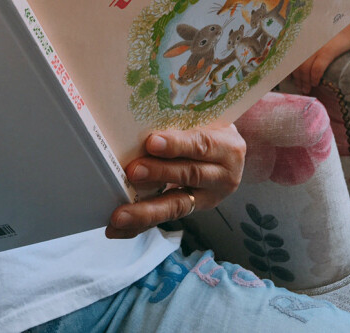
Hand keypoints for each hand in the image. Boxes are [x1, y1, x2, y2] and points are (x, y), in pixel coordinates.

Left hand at [106, 123, 245, 238]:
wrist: (229, 154)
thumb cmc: (211, 129)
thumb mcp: (208, 121)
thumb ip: (183, 125)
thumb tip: (142, 125)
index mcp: (228, 147)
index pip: (202, 144)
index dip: (176, 144)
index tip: (151, 142)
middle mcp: (224, 176)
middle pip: (190, 175)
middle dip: (158, 174)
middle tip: (131, 172)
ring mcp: (210, 197)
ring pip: (178, 205)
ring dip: (146, 211)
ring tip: (119, 215)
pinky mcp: (194, 210)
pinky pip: (166, 218)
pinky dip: (142, 223)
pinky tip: (120, 228)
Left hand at [292, 14, 349, 93]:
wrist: (348, 31)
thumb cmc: (330, 37)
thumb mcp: (313, 40)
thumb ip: (303, 48)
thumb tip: (295, 66)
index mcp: (300, 39)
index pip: (288, 56)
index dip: (286, 68)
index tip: (287, 78)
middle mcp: (305, 41)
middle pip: (296, 64)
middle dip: (297, 78)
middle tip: (299, 87)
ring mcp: (315, 46)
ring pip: (304, 68)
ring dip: (304, 81)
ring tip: (306, 89)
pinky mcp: (326, 51)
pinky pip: (317, 68)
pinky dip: (314, 78)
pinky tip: (315, 83)